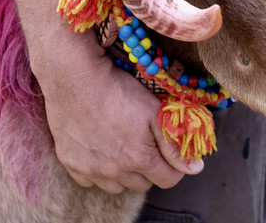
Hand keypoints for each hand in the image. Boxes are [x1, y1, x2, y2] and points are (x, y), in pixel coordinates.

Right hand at [31, 30, 203, 192]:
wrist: (75, 79)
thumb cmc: (118, 91)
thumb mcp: (155, 112)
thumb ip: (174, 145)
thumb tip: (195, 169)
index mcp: (139, 159)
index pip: (168, 179)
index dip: (173, 166)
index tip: (169, 152)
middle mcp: (114, 171)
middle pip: (142, 184)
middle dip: (149, 168)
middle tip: (145, 144)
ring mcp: (90, 169)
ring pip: (116, 186)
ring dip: (123, 173)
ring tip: (122, 147)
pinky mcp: (70, 162)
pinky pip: (89, 181)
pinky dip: (97, 171)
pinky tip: (100, 150)